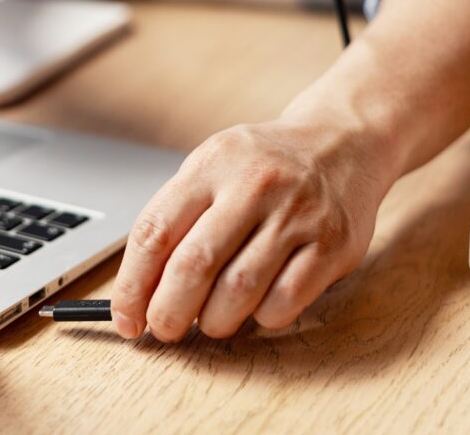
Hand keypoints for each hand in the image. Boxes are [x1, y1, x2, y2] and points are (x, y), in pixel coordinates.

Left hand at [110, 118, 393, 341]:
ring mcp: (297, 214)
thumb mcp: (215, 165)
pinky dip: (260, 317)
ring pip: (238, 291)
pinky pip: (284, 301)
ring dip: (214, 321)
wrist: (344, 141)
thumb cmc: (266, 164)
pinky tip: (255, 308)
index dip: (132, 284)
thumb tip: (141, 289)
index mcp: (213, 163)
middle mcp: (255, 184)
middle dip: (168, 312)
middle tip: (163, 329)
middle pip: (194, 265)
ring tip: (209, 321)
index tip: (126, 316)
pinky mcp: (332, 244)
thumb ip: (179, 216)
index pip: (155, 231)